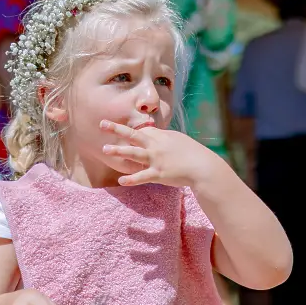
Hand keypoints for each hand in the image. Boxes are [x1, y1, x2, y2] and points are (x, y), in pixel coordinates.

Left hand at [100, 119, 220, 188]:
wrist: (204, 168)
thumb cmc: (193, 154)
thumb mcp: (178, 141)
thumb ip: (164, 139)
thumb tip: (155, 136)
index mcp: (162, 137)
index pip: (142, 130)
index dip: (131, 131)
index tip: (119, 130)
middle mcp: (157, 146)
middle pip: (134, 135)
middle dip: (117, 129)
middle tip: (101, 123)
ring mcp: (156, 160)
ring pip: (134, 153)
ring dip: (119, 151)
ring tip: (105, 149)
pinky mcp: (159, 174)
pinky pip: (142, 177)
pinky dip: (132, 179)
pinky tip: (121, 180)